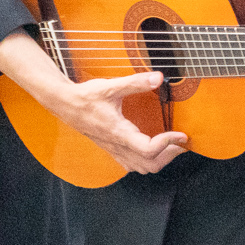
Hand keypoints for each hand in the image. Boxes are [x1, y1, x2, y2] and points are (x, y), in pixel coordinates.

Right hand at [56, 72, 186, 173]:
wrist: (64, 103)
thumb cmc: (85, 96)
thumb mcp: (110, 86)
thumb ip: (135, 82)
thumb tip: (158, 78)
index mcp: (118, 132)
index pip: (148, 149)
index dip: (168, 143)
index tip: (181, 134)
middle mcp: (117, 145)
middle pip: (149, 165)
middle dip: (169, 155)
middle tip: (181, 142)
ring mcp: (114, 149)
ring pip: (141, 167)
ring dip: (160, 160)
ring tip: (173, 146)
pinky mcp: (112, 148)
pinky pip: (132, 164)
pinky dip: (148, 161)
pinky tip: (155, 148)